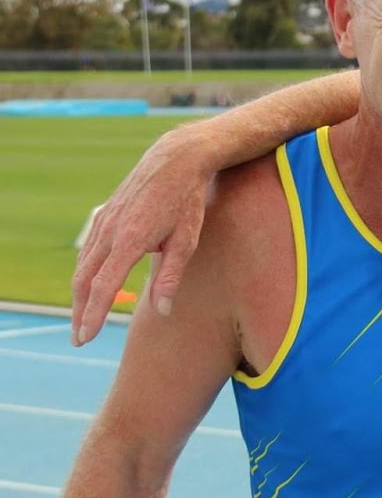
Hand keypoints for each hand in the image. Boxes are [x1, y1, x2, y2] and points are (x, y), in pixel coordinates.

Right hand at [71, 127, 215, 344]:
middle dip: (80, 311)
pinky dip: (84, 272)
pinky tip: (89, 286)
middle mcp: (110, 230)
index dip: (94, 314)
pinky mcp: (104, 215)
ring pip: (82, 265)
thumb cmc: (187, 201)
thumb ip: (171, 277)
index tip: (85, 337)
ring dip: (80, 294)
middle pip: (84, 280)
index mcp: (131, 239)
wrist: (176, 159)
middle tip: (79, 338)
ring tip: (83, 318)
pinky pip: (88, 250)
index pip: (104, 286)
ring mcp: (103, 221)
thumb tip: (161, 311)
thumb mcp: (187, 240)